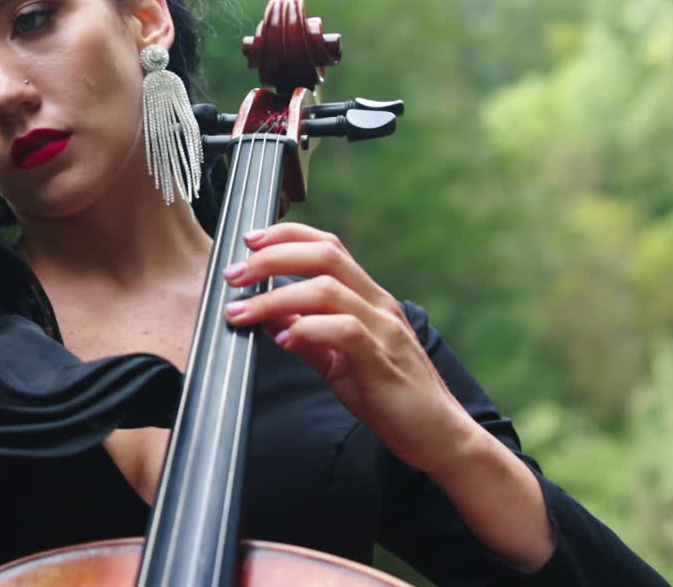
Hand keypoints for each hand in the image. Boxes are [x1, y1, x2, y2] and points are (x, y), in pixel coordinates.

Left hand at [221, 223, 477, 475]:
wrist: (438, 436)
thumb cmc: (389, 396)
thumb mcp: (338, 360)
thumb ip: (306, 336)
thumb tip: (267, 317)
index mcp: (368, 298)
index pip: (328, 247)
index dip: (286, 236)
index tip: (249, 242)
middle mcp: (378, 305)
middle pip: (325, 256)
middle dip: (272, 257)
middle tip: (234, 275)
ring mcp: (384, 329)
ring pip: (327, 289)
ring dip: (276, 297)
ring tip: (241, 311)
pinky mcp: (382, 360)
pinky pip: (344, 330)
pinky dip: (308, 330)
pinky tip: (283, 341)